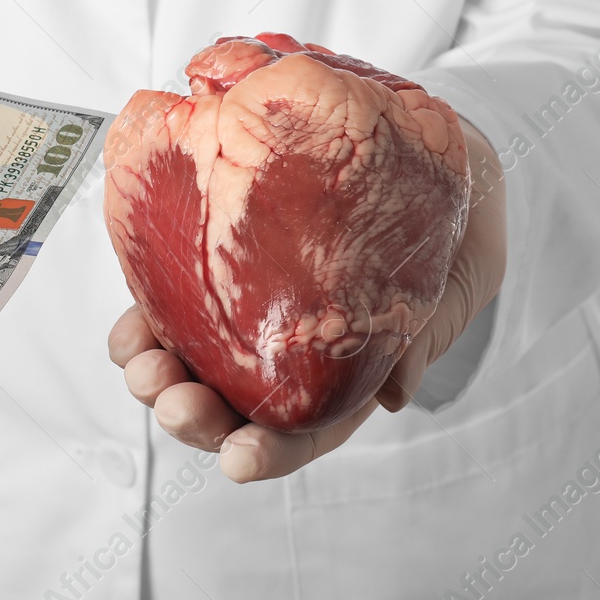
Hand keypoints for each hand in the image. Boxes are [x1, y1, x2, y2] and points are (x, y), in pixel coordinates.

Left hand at [110, 125, 505, 482]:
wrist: (438, 139)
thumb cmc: (460, 207)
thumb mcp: (468, 263)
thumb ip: (431, 323)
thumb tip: (392, 394)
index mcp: (354, 368)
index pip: (312, 428)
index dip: (274, 452)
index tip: (238, 460)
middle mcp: (293, 348)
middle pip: (237, 406)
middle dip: (197, 417)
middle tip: (174, 403)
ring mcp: (252, 306)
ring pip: (195, 360)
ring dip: (157, 375)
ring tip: (139, 365)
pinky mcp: (223, 257)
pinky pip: (172, 299)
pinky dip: (145, 319)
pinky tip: (132, 324)